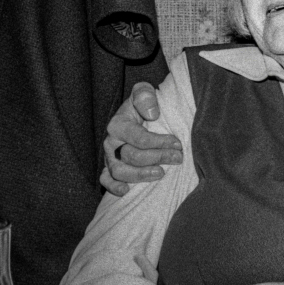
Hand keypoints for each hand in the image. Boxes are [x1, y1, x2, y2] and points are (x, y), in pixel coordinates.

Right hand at [100, 81, 182, 195]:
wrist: (137, 115)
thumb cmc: (144, 105)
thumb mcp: (144, 92)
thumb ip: (145, 96)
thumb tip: (152, 114)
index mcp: (118, 123)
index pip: (138, 137)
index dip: (159, 142)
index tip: (178, 143)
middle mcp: (111, 141)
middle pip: (131, 155)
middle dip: (157, 158)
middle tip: (177, 158)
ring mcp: (110, 156)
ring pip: (119, 171)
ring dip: (140, 175)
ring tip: (161, 174)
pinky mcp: (110, 168)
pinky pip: (106, 180)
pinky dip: (113, 187)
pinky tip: (127, 192)